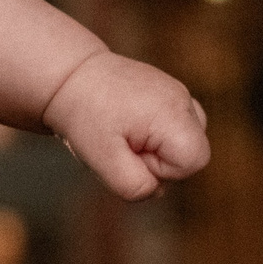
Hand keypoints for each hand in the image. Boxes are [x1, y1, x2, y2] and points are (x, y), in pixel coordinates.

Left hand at [40, 49, 209, 199]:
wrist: (68, 75)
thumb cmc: (84, 115)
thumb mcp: (103, 160)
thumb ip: (134, 185)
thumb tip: (156, 189)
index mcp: (173, 113)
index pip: (195, 161)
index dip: (162, 169)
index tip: (130, 151)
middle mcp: (183, 99)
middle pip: (194, 153)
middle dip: (159, 160)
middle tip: (122, 142)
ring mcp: (177, 92)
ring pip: (185, 142)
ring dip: (157, 147)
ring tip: (124, 132)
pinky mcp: (168, 92)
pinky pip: (174, 128)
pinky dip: (154, 133)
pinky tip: (128, 122)